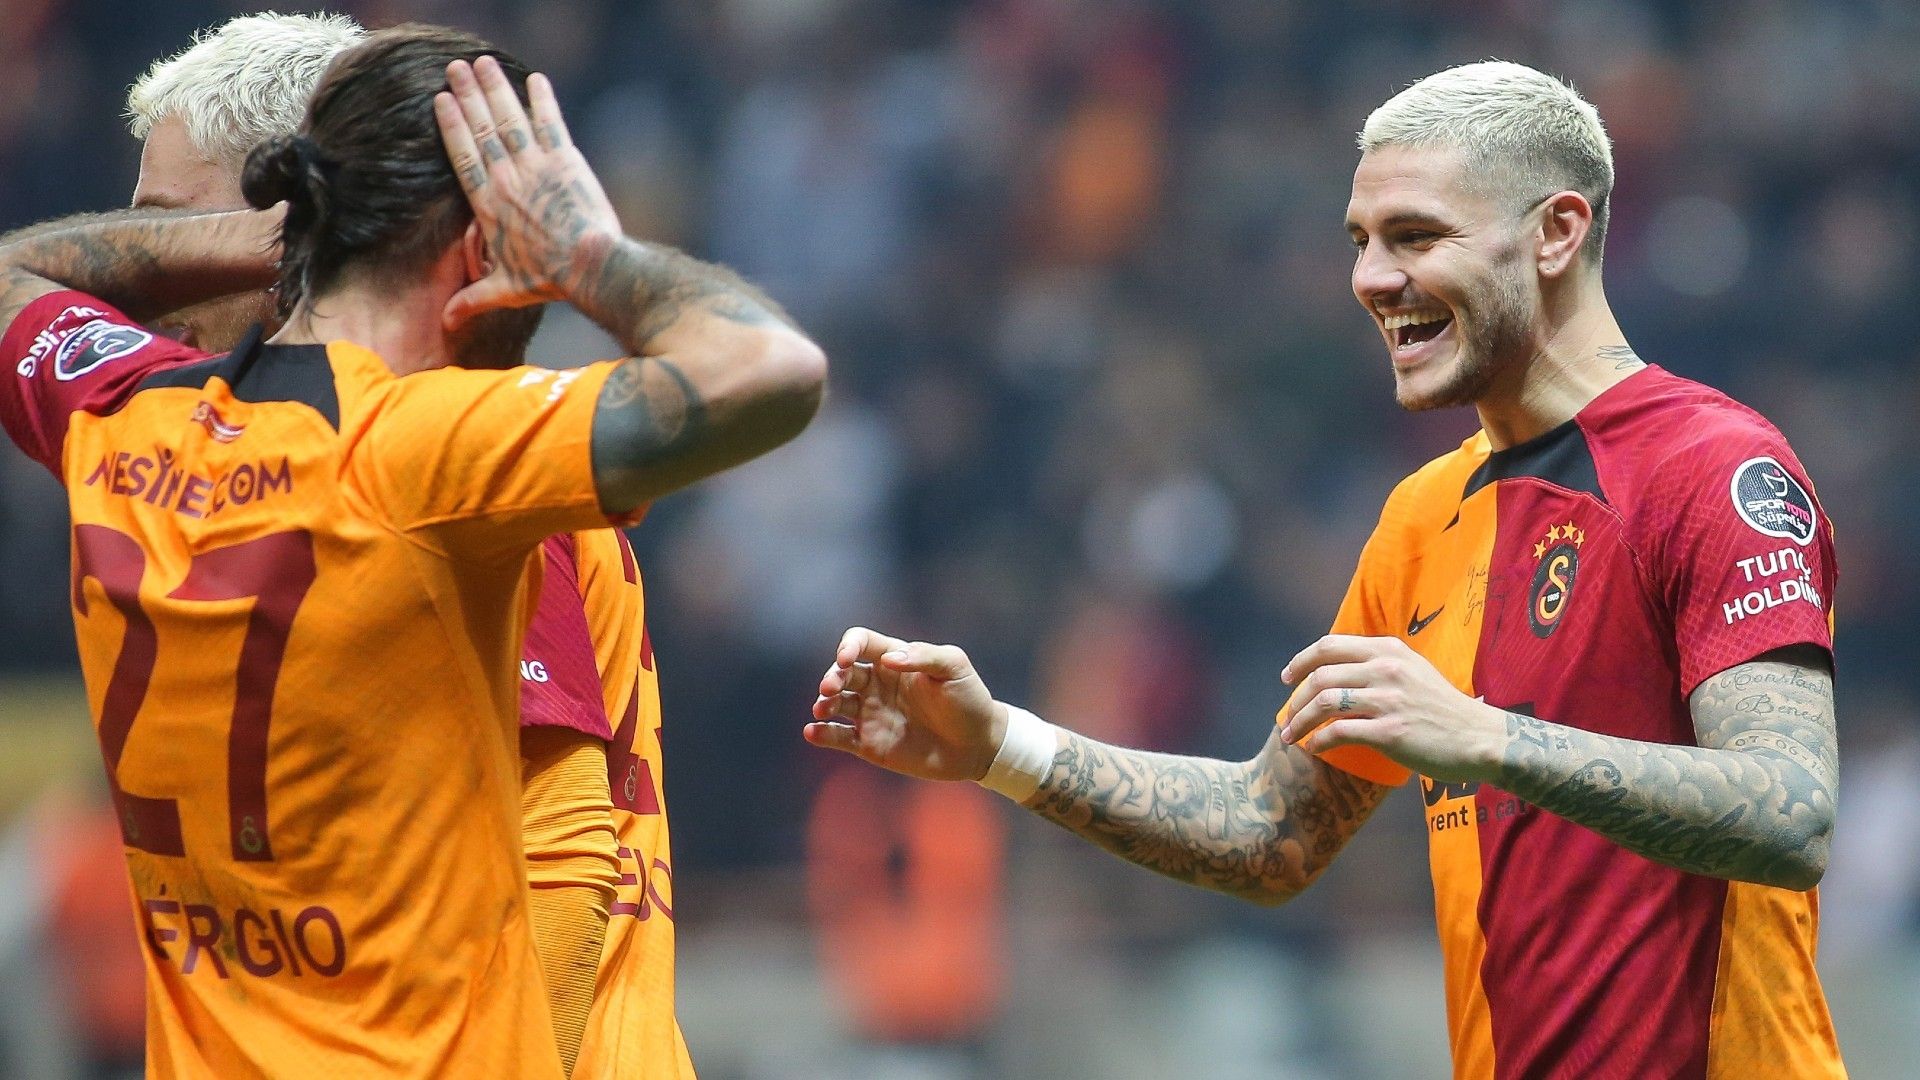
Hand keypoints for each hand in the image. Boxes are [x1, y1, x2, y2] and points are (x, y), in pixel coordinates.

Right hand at [434, 57, 620, 328]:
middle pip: (481, 129)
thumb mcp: (505, 290)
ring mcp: (536, 165)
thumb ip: (473, 300)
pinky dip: (543, 100)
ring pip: (509, 119)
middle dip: (468, 95)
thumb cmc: (548, 279)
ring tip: (482, 63)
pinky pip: (551, 123)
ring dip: (495, 89)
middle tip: (456, 68)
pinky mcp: (566, 161)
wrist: (589, 265)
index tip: (442, 101)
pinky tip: (536, 80)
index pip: (463, 157)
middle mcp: (507, 178)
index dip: (452, 126)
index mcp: (489, 204)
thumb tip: (446, 324)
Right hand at [806, 627, 1006, 782]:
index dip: (849, 647)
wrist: (979, 745)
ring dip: (823, 703)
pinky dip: (821, 734)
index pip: (861, 643)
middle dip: (832, 677)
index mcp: (895, 659)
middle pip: (842, 673)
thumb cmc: (969, 700)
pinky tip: (812, 732)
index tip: (848, 659)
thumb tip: (889, 658)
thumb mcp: (955, 668)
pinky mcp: (869, 744)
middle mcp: (877, 685)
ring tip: (823, 709)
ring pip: (834, 703)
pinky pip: (838, 737)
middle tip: (830, 688)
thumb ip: (924, 656)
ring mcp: (871, 714)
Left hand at [1279, 635, 1503, 783]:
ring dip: (1299, 721)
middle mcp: (1386, 669)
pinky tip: (1314, 748)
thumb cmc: (1444, 709)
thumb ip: (1381, 665)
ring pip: (1323, 703)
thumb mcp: (1414, 670)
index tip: (1287, 678)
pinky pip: (1339, 732)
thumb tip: (1340, 671)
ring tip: (1290, 736)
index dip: (1301, 661)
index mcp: (1389, 650)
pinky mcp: (1389, 732)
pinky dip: (1319, 741)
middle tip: (1286, 717)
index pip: (1330, 646)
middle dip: (1295, 699)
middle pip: (1320, 676)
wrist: (1479, 738)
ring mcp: (1387, 700)